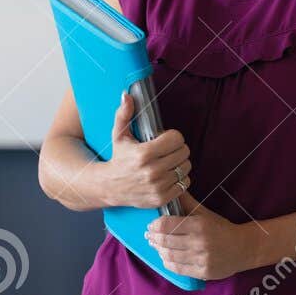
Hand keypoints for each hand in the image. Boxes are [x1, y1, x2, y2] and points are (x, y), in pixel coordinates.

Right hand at [102, 91, 191, 208]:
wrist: (109, 187)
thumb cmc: (117, 158)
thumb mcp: (118, 135)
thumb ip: (124, 114)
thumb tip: (126, 96)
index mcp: (144, 153)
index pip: (177, 138)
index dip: (173, 136)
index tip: (166, 139)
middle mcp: (152, 170)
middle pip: (184, 152)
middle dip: (177, 149)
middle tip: (168, 151)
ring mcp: (157, 186)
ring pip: (186, 168)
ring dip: (180, 164)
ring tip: (168, 163)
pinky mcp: (161, 198)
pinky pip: (184, 184)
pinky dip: (180, 179)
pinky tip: (168, 176)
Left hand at [145, 192, 261, 280]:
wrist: (244, 248)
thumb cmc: (221, 228)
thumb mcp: (205, 213)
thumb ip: (187, 202)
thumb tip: (173, 188)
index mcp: (199, 225)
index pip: (168, 225)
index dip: (155, 225)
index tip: (151, 225)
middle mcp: (199, 242)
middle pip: (166, 241)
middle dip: (154, 238)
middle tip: (149, 236)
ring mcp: (201, 259)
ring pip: (170, 256)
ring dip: (159, 250)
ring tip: (155, 245)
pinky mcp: (203, 272)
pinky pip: (178, 269)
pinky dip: (168, 263)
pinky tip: (165, 257)